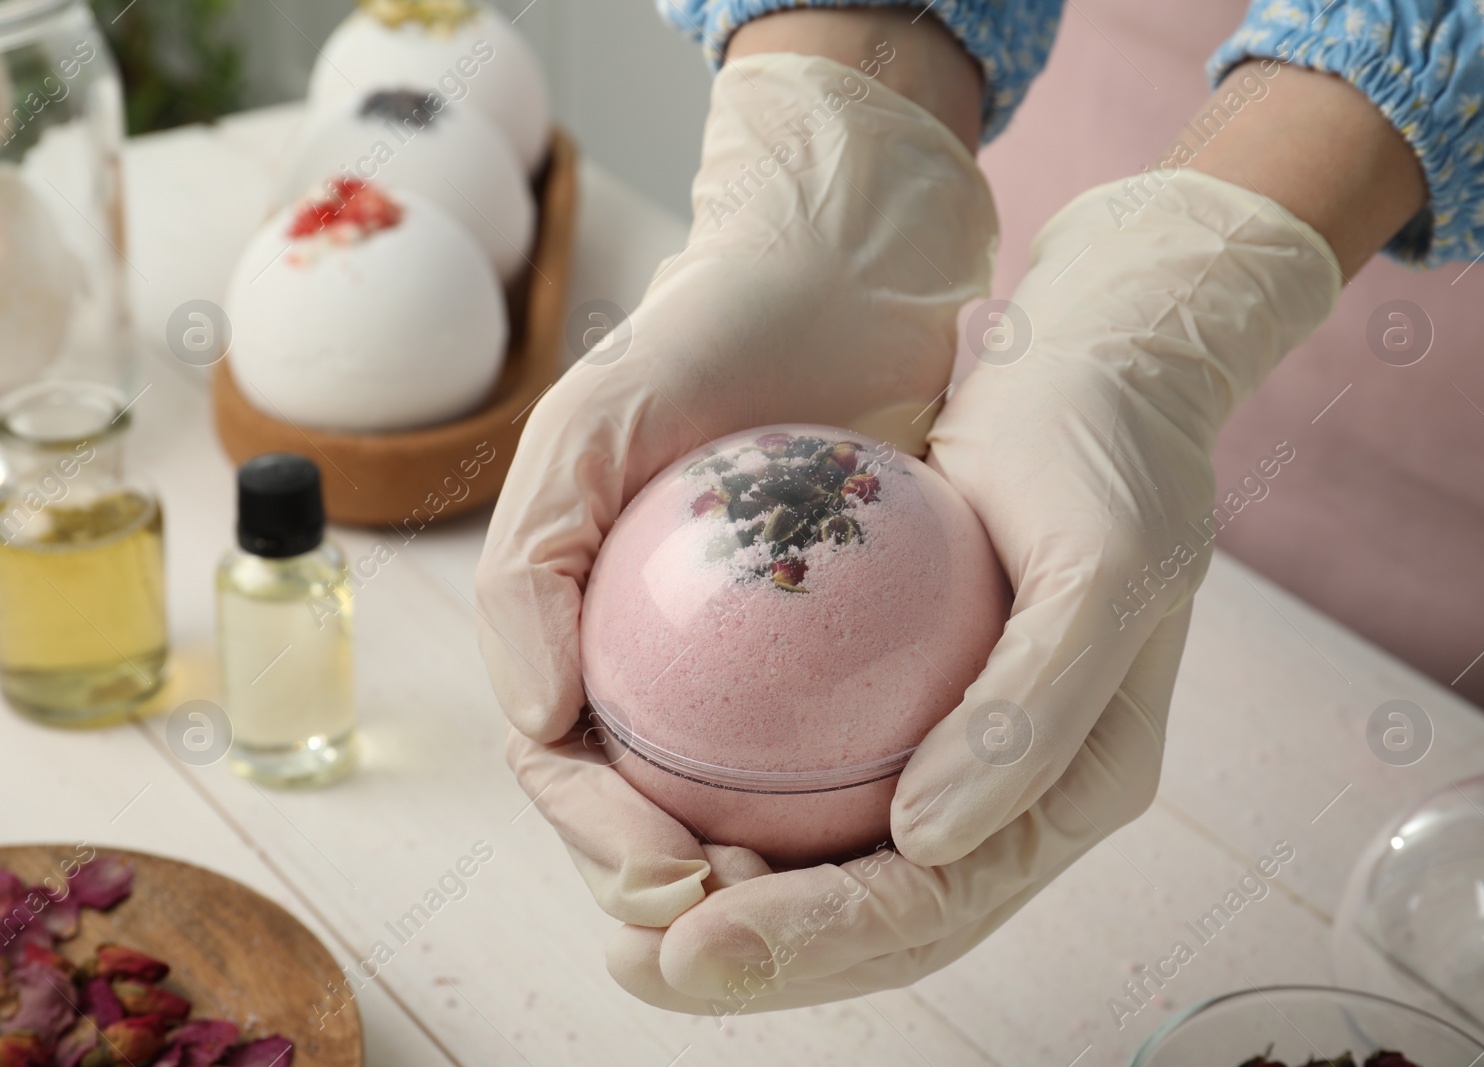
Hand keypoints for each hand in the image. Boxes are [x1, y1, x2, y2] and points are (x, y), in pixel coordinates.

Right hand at [477, 47, 994, 926]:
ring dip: (766, 872)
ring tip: (819, 900)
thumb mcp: (591, 421)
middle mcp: (655, 655)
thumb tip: (538, 719)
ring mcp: (749, 660)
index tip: (668, 871)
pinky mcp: (843, 649)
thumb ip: (532, 565)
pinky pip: (839, 747)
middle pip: (644, 805)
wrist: (843, 273)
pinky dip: (850, 802)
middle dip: (677, 884)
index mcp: (576, 624)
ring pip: (741, 802)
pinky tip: (896, 829)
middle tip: (746, 908)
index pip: (562, 764)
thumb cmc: (708, 337)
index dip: (597, 837)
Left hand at [610, 170, 1341, 1011]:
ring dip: (729, 900)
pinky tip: (648, 799)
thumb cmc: (1107, 456)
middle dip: (754, 956)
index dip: (814, 942)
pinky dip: (734, 811)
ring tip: (620, 908)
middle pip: (875, 917)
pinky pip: (812, 786)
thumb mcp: (1103, 568)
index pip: (935, 902)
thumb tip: (926, 841)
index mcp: (1075, 788)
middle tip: (630, 958)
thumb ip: (1031, 714)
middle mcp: (1010, 794)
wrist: (1091, 369)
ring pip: (834, 868)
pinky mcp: (904, 703)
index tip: (693, 948)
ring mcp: (956, 754)